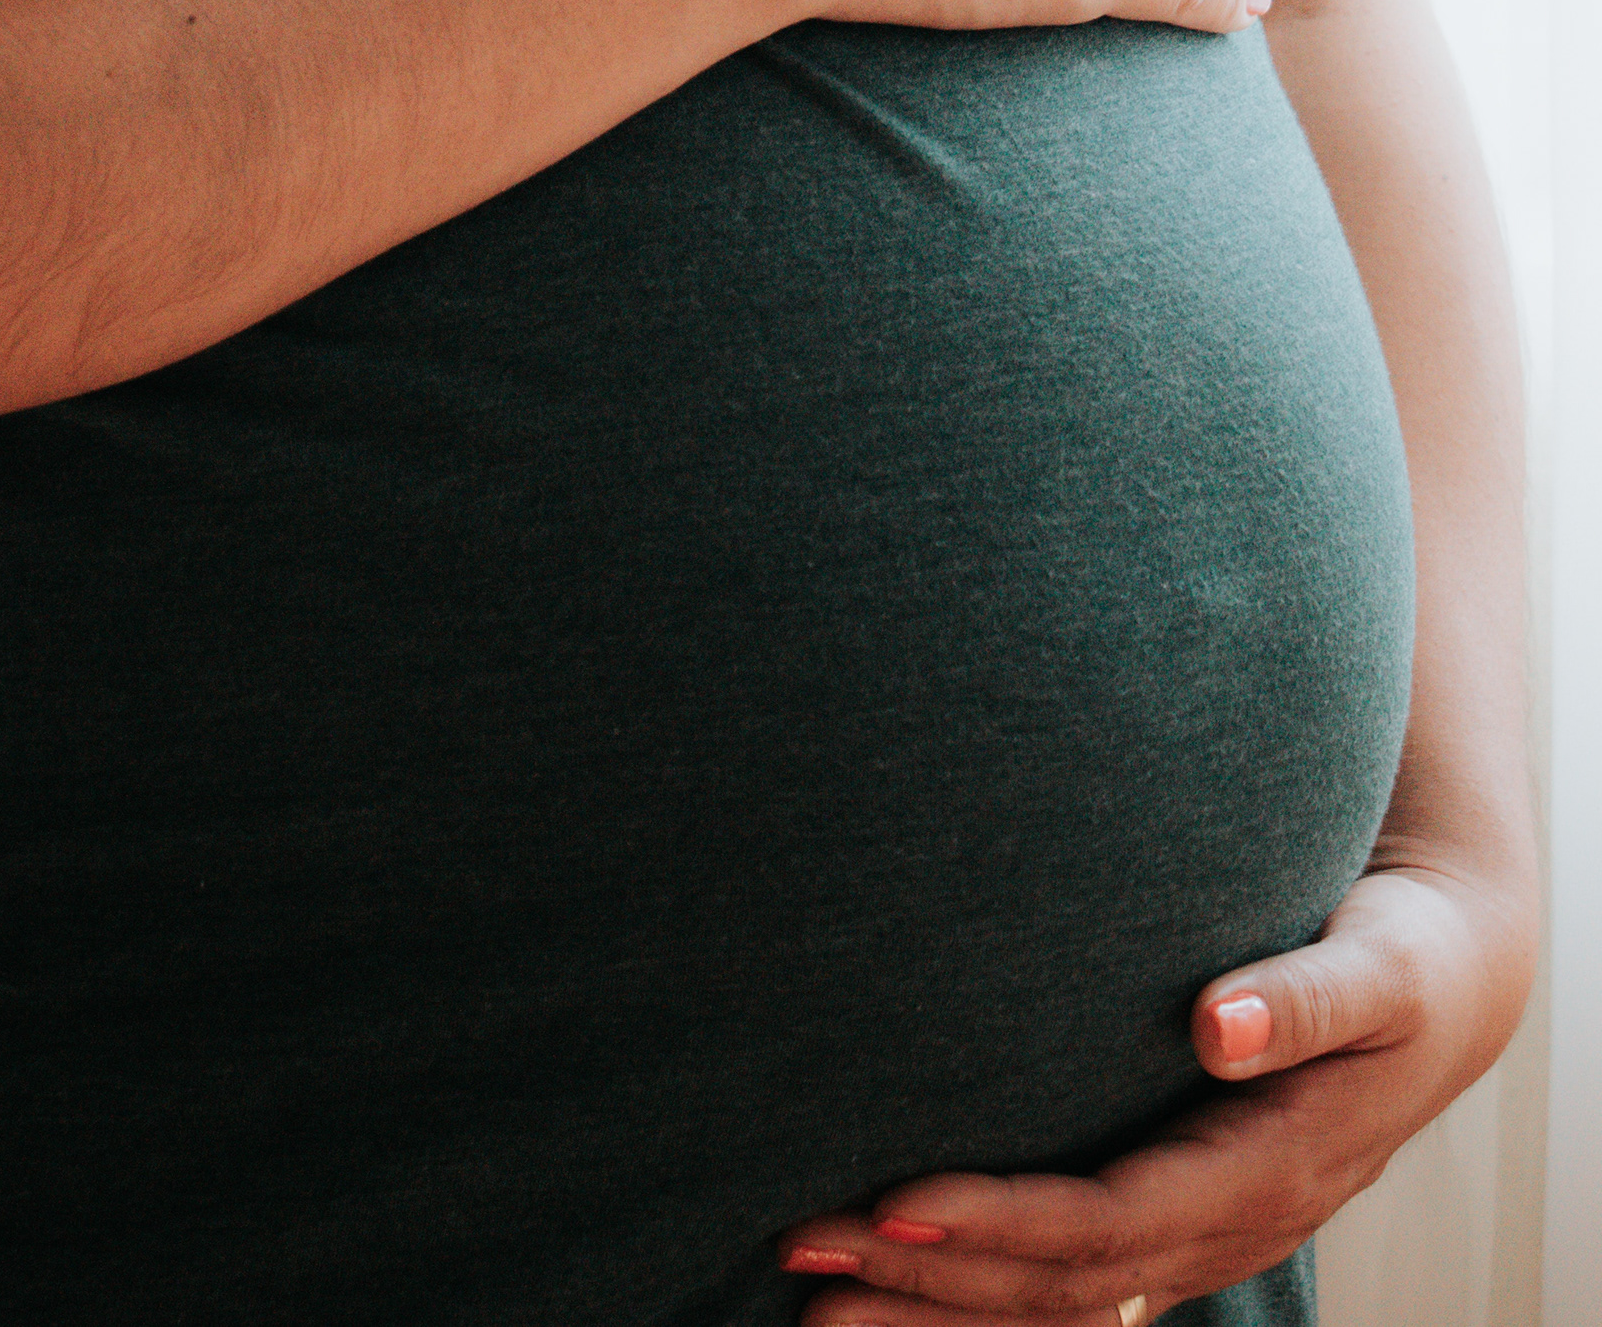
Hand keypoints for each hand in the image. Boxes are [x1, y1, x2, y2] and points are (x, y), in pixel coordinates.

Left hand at [776, 850, 1536, 1321]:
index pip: (1109, 1222)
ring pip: (1057, 1303)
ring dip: (936, 1304)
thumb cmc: (1403, 958)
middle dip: (930, 1274)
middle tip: (805, 1246)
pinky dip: (981, 1294)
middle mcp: (1226, 1224)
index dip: (1002, 1221)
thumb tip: (1218, 1021)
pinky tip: (896, 1288)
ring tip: (810, 1299)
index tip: (896, 1197)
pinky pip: (1073, 1286)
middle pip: (1061, 1283)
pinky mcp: (1180, 1217)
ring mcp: (1203, 1235)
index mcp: (1265, 1170)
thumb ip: (1304, 996)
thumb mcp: (1379, 968)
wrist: (1446, 994)